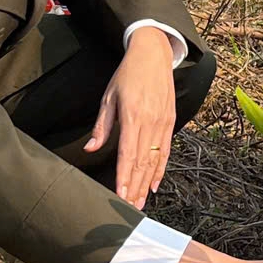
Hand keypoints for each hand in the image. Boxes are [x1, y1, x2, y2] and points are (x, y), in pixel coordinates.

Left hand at [87, 30, 177, 207]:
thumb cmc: (128, 74)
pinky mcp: (170, 122)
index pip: (127, 154)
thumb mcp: (109, 96)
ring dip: (146, 183)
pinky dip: (160, 169)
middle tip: (129, 208)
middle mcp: (150, 122)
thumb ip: (102, 125)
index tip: (120, 195)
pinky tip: (154, 184)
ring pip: (154, 160)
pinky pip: (165, 151)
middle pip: (142, 163)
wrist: (154, 54)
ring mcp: (163, 123)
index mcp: (133, 116)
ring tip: (140, 202)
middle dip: (135, 187)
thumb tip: (92, 148)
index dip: (124, 177)